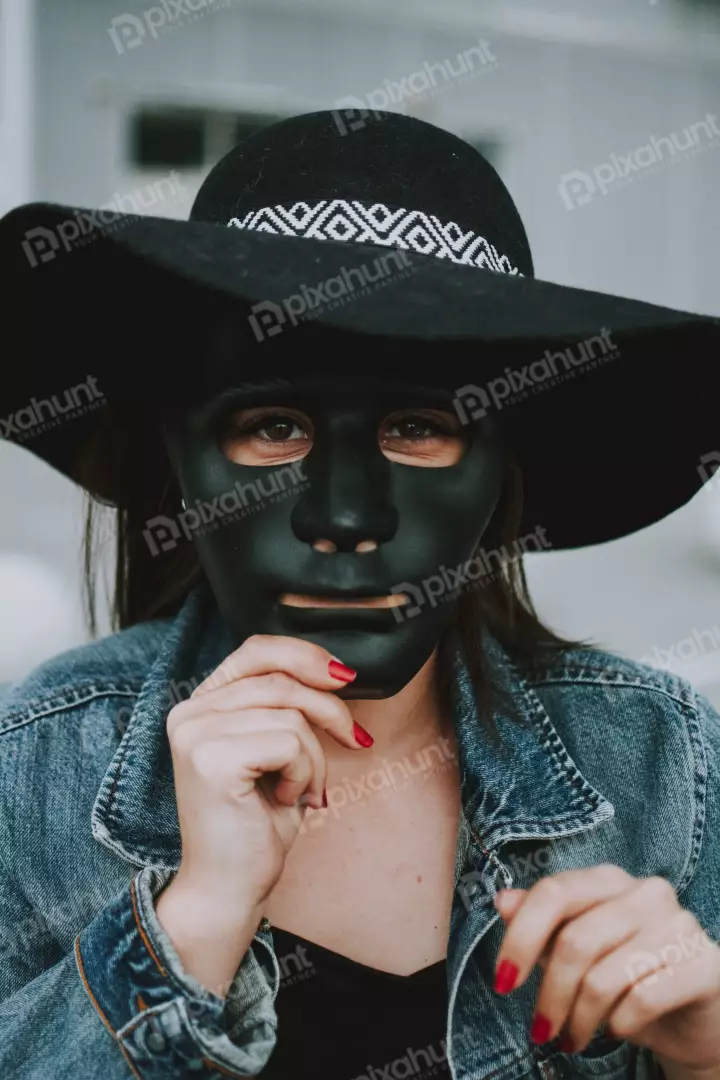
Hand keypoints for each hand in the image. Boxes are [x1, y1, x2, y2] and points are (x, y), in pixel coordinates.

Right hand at [155, 634, 370, 993]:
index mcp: (200, 705)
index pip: (257, 649)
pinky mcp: (210, 759)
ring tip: (304, 791)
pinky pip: (289, 742)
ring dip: (315, 756)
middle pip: (283, 680)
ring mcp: (195, 734)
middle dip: (330, 711)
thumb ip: (286, 707)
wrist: (228, 891)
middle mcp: (189, 712)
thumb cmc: (256, 826)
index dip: (306, 655)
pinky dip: (304, 773)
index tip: (345, 677)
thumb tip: (337, 670)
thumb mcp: (276, 752)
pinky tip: (286, 800)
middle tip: (355, 742)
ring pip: (291, 714)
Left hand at [492, 864, 719, 1072]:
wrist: (695, 1017)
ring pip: (604, 976)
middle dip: (549, 994)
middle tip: (540, 1029)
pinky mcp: (704, 965)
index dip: (520, 937)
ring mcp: (679, 925)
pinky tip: (616, 1031)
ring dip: (579, 1019)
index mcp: (610, 879)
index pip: (553, 892)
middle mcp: (646, 892)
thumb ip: (543, 925)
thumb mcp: (580, 951)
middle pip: (575, 940)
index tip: (503, 982)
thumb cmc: (628, 977)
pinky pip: (643, 998)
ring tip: (574, 1038)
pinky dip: (619, 1024)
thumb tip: (502, 901)